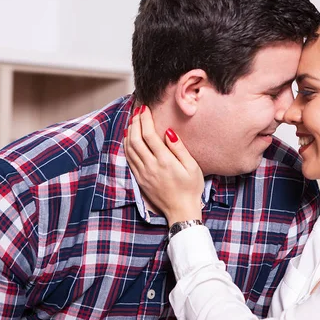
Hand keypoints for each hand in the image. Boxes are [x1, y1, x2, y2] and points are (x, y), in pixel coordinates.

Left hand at [124, 105, 203, 225]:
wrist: (181, 211)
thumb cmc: (191, 188)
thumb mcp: (192, 167)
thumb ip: (179, 148)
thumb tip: (168, 132)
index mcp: (164, 161)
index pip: (149, 135)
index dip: (145, 119)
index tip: (145, 109)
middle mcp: (150, 166)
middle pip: (136, 139)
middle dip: (135, 122)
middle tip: (137, 111)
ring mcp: (143, 173)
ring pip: (129, 148)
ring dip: (129, 132)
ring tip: (132, 121)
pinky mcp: (139, 179)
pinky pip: (129, 159)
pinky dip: (127, 145)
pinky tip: (129, 138)